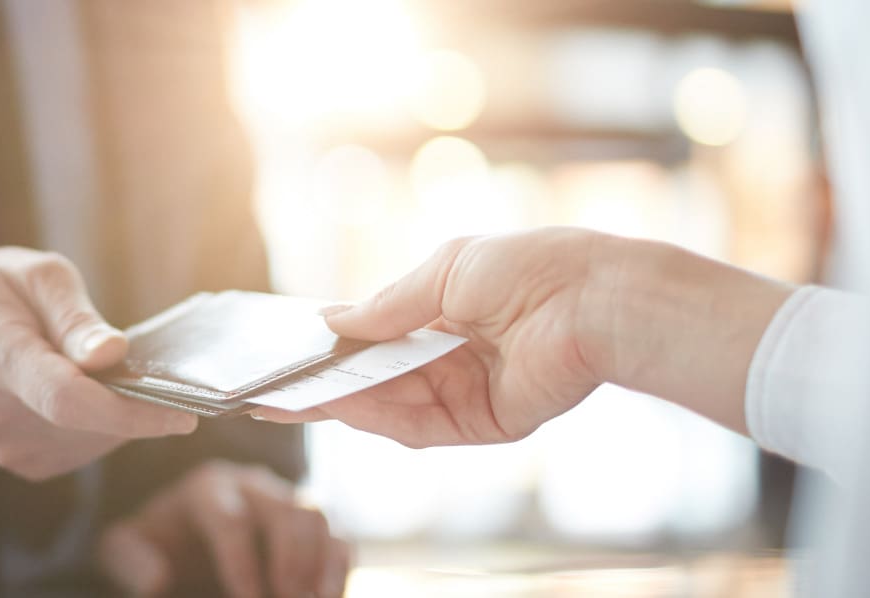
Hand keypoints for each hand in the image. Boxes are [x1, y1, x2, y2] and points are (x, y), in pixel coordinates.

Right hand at [0, 247, 196, 479]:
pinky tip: (87, 390)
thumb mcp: (34, 274)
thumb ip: (75, 315)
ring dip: (117, 410)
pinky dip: (101, 422)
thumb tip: (114, 354)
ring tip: (97, 367)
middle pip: (91, 424)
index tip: (184, 414)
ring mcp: (7, 446)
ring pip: (95, 440)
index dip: (131, 412)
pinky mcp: (22, 462)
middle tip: (140, 361)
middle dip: (133, 400)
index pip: (70, 401)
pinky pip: (85, 448)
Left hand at [99, 461, 349, 597]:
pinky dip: (338, 571)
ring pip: (318, 519)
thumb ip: (130, 559)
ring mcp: (287, 502)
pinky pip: (338, 539)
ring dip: (320, 566)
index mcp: (208, 487)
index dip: (241, 560)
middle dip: (290, 562)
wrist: (179, 541)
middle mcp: (254, 486)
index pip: (231, 518)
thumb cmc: (154, 544)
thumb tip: (156, 579)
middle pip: (286, 512)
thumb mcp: (124, 549)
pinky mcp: (311, 527)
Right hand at [252, 227, 792, 445]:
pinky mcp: (486, 423)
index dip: (333, 347)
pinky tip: (343, 409)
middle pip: (377, 378)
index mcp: (448, 310)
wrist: (598, 302)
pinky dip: (381, 419)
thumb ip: (387, 305)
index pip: (378, 337)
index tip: (287, 351)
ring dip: (342, 402)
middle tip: (271, 391)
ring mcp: (469, 392)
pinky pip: (423, 427)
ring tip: (291, 400)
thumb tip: (330, 321)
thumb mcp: (445, 271)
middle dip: (326, 382)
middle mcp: (455, 354)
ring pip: (392, 405)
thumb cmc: (532, 268)